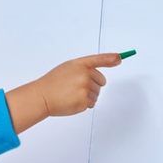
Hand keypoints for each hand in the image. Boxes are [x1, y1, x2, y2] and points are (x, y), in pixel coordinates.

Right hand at [5, 53, 121, 133]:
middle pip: (101, 81)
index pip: (99, 59)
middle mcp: (84, 74)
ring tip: (71, 94)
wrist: (42, 96)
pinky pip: (92, 103)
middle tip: (76, 86)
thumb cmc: (54, 82)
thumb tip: (100, 76)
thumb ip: (84, 68)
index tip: (120, 58)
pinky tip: (72, 100)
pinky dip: (85, 104)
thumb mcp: (68, 68)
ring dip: (87, 95)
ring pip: (97, 93)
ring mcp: (85, 88)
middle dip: (92, 84)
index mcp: (80, 64)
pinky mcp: (85, 101)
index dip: (111, 58)